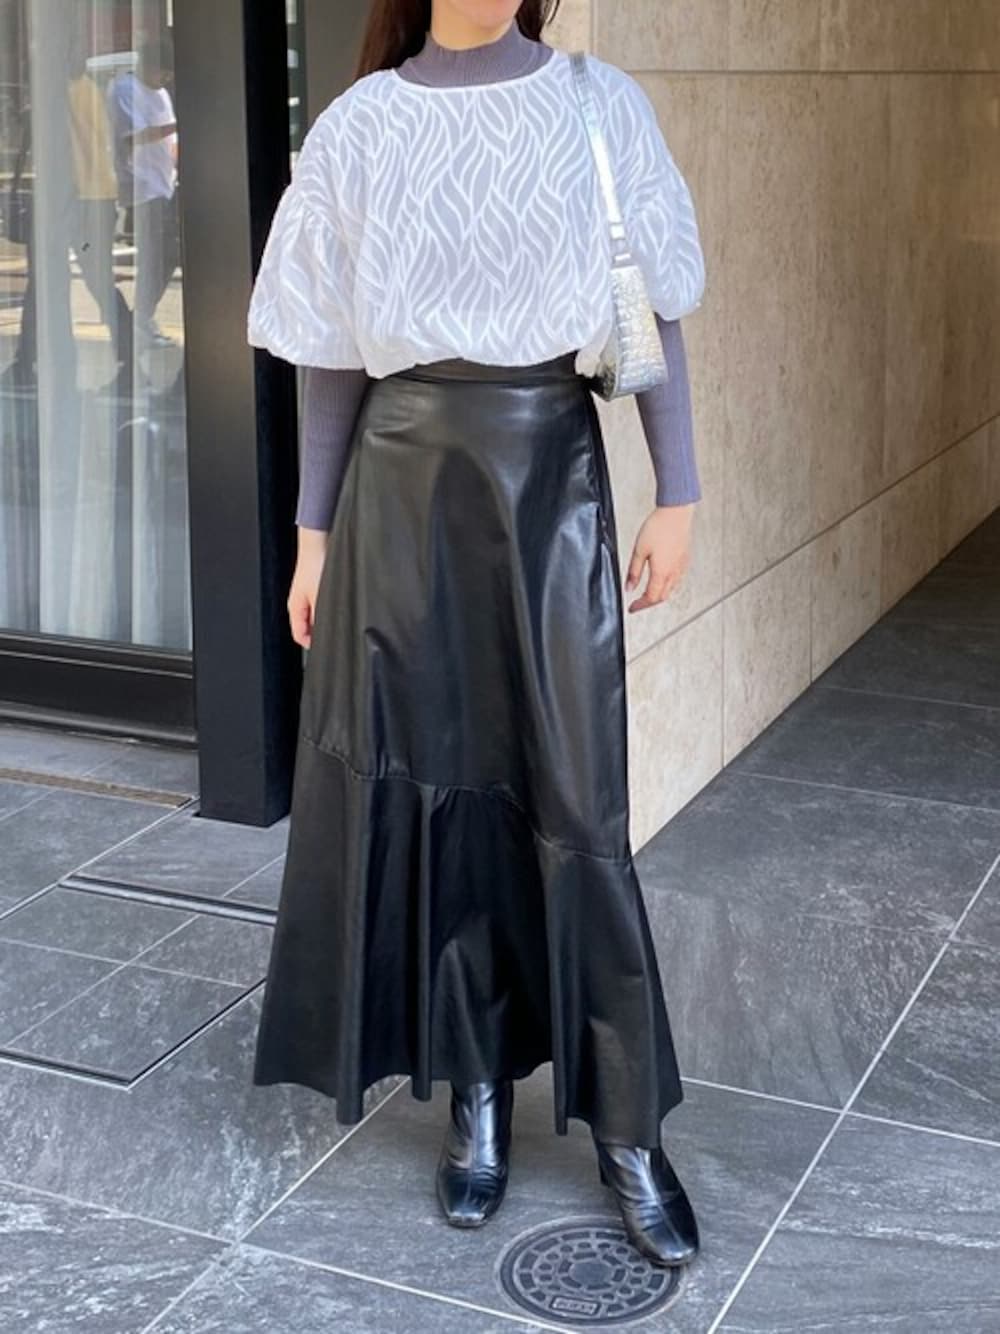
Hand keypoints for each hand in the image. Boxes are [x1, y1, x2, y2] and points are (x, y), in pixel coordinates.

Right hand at [288, 527, 328, 648]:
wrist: (318, 542)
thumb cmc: (315, 564)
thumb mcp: (320, 596)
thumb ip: (320, 617)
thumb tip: (325, 633)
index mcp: (295, 609)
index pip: (300, 636)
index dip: (313, 645)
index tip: (328, 649)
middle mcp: (299, 603)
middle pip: (309, 628)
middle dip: (321, 633)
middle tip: (336, 636)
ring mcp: (308, 595)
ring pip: (316, 616)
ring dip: (326, 620)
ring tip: (339, 619)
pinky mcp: (316, 587)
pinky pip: (322, 605)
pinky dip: (329, 608)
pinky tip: (340, 605)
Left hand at [624, 503, 694, 611]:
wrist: (676, 513)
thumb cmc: (659, 527)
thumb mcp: (639, 550)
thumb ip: (634, 571)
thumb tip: (629, 587)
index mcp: (661, 573)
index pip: (651, 598)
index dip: (640, 606)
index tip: (632, 608)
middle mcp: (674, 572)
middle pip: (662, 597)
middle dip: (649, 603)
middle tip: (639, 603)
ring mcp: (681, 566)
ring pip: (671, 589)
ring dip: (659, 595)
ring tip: (649, 593)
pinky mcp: (684, 560)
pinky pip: (677, 580)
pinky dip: (668, 585)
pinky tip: (663, 579)